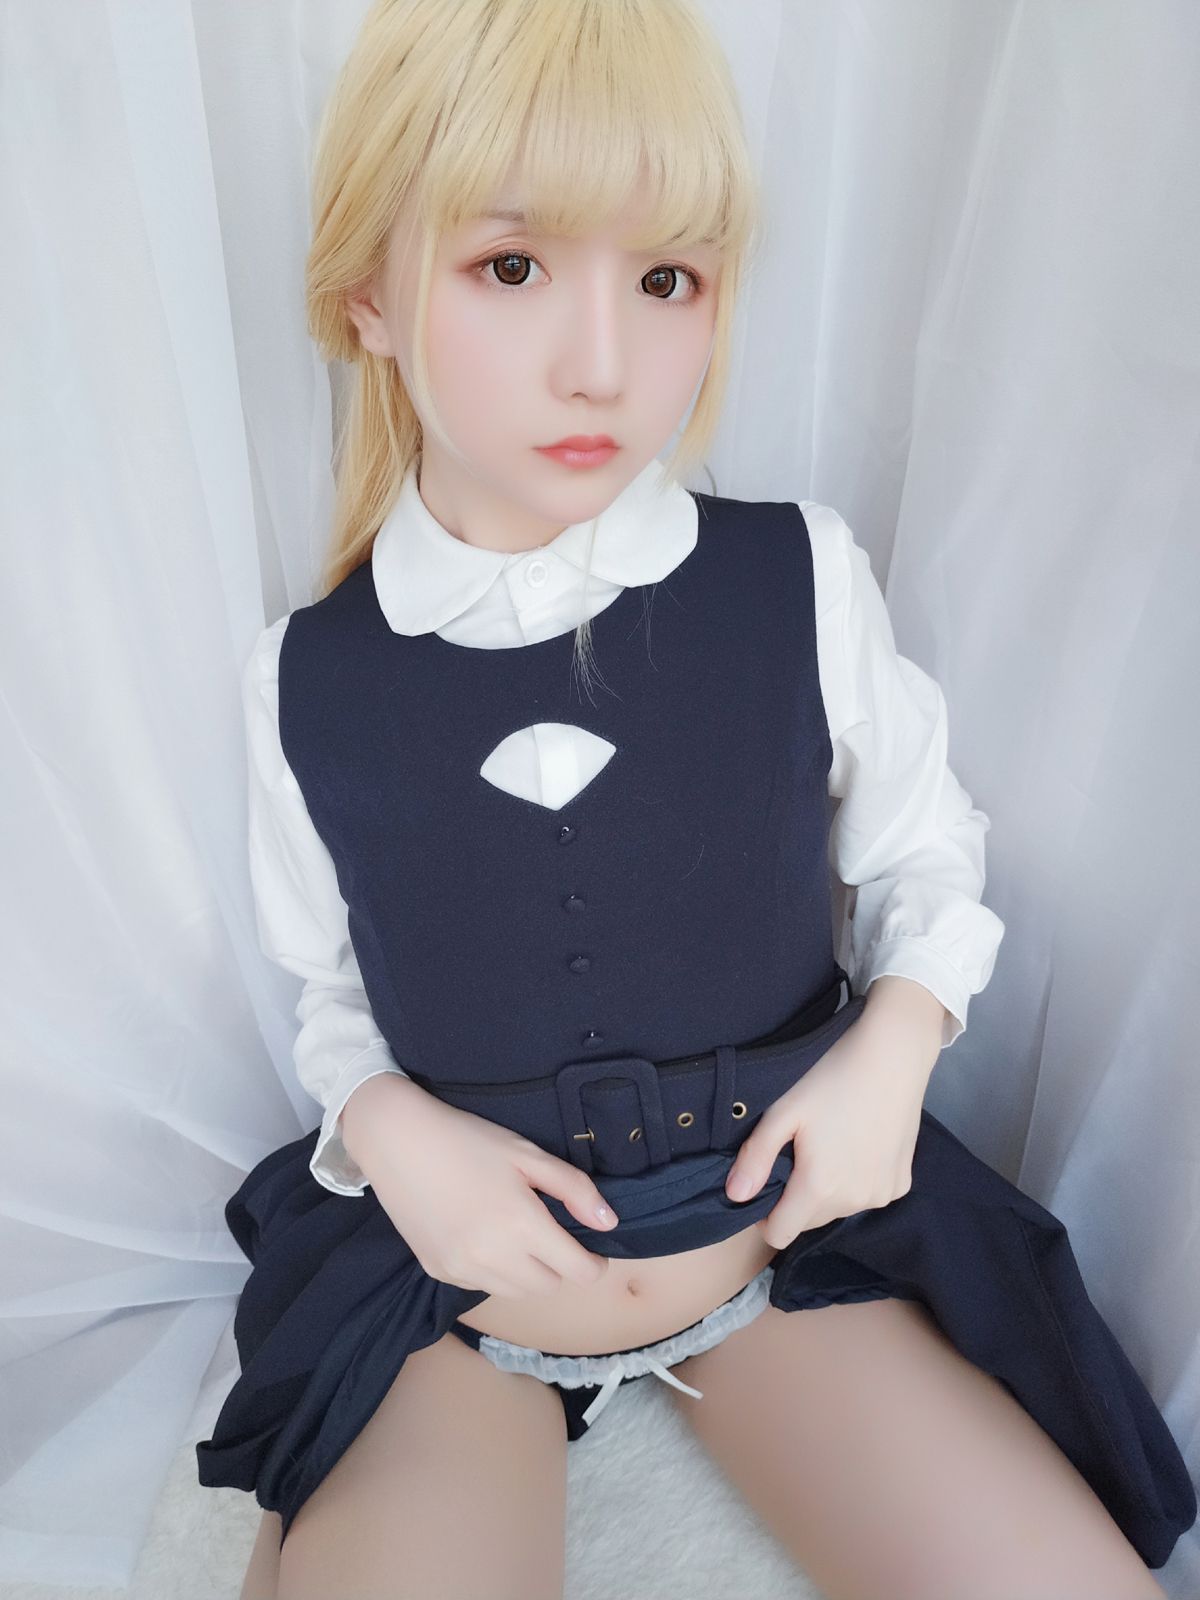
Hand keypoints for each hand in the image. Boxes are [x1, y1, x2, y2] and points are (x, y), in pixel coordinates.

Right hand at [341, 1073, 621, 1298]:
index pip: (578, 1272)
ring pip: (515, 1293)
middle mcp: (492, 1257)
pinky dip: (493, 1272)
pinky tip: (484, 1237)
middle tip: (553, 1236)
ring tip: (519, 1237)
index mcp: (521, 1225)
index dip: (593, 1264)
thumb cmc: (467, 1139)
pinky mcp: (438, 1271)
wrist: (398, 1141)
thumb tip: (608, 1222)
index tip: (592, 1249)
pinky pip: (481, 1286)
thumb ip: (574, 1189)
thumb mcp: (527, 1154)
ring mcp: (462, 1270)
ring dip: (528, 1274)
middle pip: (549, 1287)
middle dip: (561, 1268)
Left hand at [723, 1012, 935, 1249]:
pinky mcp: (900, 1183)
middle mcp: (853, 1200)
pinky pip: (866, 1195)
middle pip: (809, 1221)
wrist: (892, 1057)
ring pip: (838, 1209)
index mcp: (819, 1187)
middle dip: (796, 1198)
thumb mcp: (783, 1111)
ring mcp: (880, 1194)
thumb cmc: (832, 1077)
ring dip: (827, 1190)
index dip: (763, 1217)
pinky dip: (856, 1181)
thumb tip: (735, 1196)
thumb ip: (756, 1157)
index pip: (780, 1233)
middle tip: (798, 1153)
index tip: (764, 1186)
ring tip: (829, 1144)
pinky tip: (858, 1145)